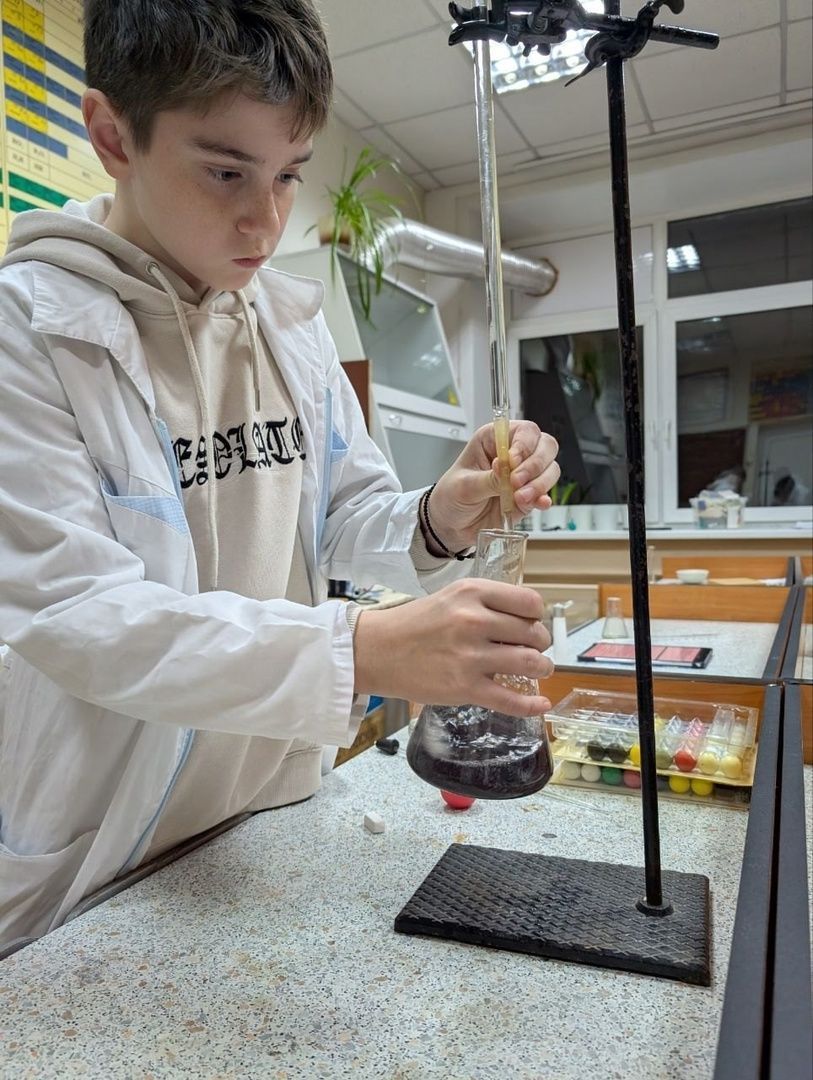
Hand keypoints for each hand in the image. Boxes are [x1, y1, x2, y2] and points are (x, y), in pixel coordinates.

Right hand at [353, 578, 553, 715]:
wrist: (376, 651)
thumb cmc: (413, 624)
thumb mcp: (451, 597)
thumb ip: (486, 603)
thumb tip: (524, 618)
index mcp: (472, 593)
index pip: (529, 602)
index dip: (537, 615)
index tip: (531, 622)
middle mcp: (474, 621)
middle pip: (534, 633)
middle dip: (540, 643)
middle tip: (533, 647)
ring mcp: (470, 656)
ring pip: (530, 664)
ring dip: (542, 668)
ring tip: (539, 670)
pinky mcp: (465, 688)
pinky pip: (510, 700)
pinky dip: (532, 706)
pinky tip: (542, 706)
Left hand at [424, 421, 558, 553]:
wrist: (450, 525)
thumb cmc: (451, 496)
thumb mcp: (464, 485)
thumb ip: (488, 479)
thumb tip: (507, 471)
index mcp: (494, 440)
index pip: (524, 431)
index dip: (524, 444)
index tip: (513, 461)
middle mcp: (513, 455)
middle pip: (545, 446)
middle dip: (535, 465)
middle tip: (516, 481)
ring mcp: (524, 476)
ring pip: (550, 470)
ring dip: (539, 484)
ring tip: (519, 498)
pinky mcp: (528, 497)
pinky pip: (545, 494)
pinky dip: (544, 499)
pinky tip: (538, 504)